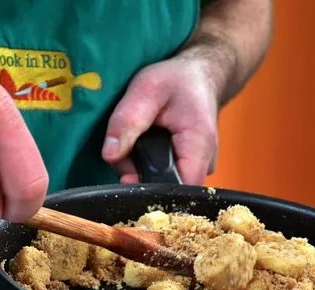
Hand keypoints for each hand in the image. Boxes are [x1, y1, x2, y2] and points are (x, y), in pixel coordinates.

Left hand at [101, 56, 218, 184]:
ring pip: (162, 182)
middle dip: (138, 174)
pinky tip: (145, 144)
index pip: (178, 188)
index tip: (126, 177)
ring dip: (139, 167)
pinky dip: (147, 163)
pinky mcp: (188, 166)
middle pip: (166, 187)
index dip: (150, 189)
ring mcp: (198, 167)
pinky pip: (163, 175)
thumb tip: (110, 155)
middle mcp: (205, 162)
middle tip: (126, 146)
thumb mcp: (146, 89)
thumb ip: (127, 121)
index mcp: (199, 145)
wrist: (197, 76)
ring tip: (137, 139)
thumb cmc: (176, 79)